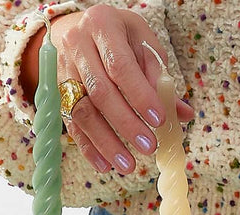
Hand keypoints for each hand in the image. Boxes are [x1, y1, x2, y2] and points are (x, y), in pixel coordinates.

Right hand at [24, 7, 193, 173]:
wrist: (79, 29)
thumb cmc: (120, 37)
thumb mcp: (143, 44)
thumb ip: (160, 78)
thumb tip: (183, 115)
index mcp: (102, 25)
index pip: (120, 65)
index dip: (140, 95)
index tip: (159, 121)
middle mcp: (76, 45)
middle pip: (99, 91)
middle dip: (126, 124)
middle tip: (148, 148)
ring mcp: (62, 70)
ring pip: (81, 112)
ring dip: (106, 143)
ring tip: (128, 165)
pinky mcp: (56, 93)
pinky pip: (70, 125)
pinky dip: (89, 148)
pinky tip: (105, 165)